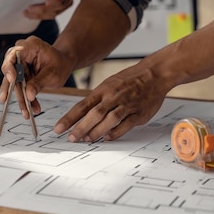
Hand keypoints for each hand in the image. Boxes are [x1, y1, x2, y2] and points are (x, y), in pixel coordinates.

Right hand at [0, 36, 74, 117]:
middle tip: (7, 100)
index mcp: (30, 46)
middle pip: (10, 70)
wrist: (64, 64)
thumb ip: (39, 83)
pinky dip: (26, 99)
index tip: (11, 79)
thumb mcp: (53, 74)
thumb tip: (28, 95)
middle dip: (11, 88)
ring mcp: (20, 64)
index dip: (9, 67)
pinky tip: (30, 109)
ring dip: (20, 98)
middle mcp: (22, 54)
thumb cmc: (61, 64)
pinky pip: (20, 87)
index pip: (13, 54)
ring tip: (26, 112)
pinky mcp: (21, 74)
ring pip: (14, 82)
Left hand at [24, 0, 74, 19]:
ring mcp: (65, 4)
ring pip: (53, 13)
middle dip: (42, 9)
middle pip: (57, 6)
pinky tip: (29, 15)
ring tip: (26, 13)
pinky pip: (50, 15)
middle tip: (29, 8)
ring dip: (38, 14)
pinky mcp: (59, 10)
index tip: (47, 2)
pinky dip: (39, 16)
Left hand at [54, 61, 168, 141]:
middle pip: (94, 114)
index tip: (59, 128)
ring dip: (97, 131)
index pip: (82, 105)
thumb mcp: (109, 84)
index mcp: (103, 90)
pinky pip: (126, 124)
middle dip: (80, 127)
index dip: (69, 118)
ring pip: (109, 119)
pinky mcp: (139, 113)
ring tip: (87, 139)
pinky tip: (108, 137)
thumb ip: (97, 100)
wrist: (154, 74)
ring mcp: (126, 105)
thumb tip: (82, 115)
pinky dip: (116, 132)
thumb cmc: (129, 80)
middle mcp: (113, 97)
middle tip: (71, 138)